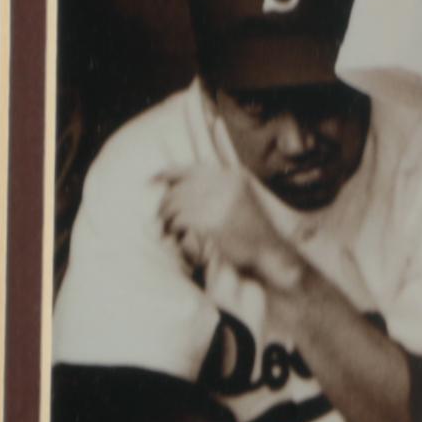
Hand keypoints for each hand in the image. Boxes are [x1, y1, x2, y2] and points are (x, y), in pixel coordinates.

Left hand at [154, 156, 294, 281]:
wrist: (271, 251)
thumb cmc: (254, 230)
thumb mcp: (241, 198)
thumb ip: (215, 188)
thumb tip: (178, 186)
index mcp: (230, 176)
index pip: (189, 169)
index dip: (165, 173)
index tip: (150, 180)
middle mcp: (224, 185)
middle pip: (178, 190)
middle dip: (165, 206)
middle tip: (162, 219)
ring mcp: (218, 202)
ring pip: (175, 205)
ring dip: (168, 220)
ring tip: (170, 230)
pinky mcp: (211, 221)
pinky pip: (180, 221)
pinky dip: (174, 230)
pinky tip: (178, 237)